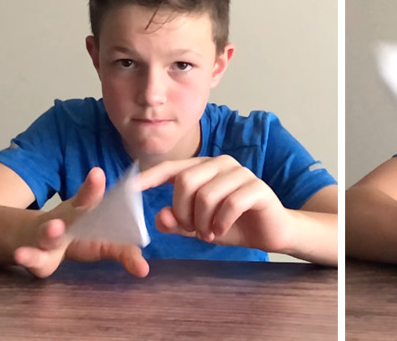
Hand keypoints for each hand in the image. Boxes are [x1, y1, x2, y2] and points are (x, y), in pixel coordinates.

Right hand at [12, 167, 149, 278]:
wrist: (40, 243)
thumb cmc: (81, 238)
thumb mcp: (104, 243)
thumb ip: (124, 252)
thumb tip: (145, 270)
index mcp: (85, 211)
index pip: (91, 196)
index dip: (93, 186)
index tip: (97, 172)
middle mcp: (67, 219)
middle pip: (75, 208)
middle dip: (85, 197)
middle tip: (91, 185)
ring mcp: (49, 236)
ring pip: (49, 232)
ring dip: (52, 229)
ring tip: (55, 227)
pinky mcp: (37, 257)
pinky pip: (32, 258)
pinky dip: (27, 256)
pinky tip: (21, 254)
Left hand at [136, 155, 290, 253]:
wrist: (270, 230)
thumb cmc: (230, 224)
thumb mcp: (197, 227)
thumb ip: (177, 222)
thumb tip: (160, 215)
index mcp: (204, 168)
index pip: (171, 168)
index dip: (148, 178)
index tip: (126, 191)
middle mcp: (221, 164)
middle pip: (185, 181)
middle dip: (182, 212)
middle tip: (191, 230)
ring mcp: (240, 173)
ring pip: (206, 195)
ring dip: (202, 222)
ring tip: (209, 232)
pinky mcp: (256, 187)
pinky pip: (230, 204)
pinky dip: (221, 223)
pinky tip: (222, 230)